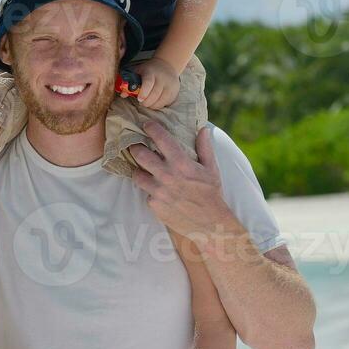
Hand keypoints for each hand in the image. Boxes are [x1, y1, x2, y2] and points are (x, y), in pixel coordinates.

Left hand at [129, 124, 235, 244]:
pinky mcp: (154, 205)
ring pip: (137, 175)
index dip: (151, 128)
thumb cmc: (212, 194)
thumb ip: (205, 148)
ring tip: (144, 170)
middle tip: (136, 146)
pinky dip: (150, 191)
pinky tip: (158, 191)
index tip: (146, 124)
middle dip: (136, 148)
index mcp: (181, 164)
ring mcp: (158, 191)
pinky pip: (146, 194)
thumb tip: (203, 129)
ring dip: (139, 171)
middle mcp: (167, 176)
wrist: (210, 224)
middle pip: (139, 155)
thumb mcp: (211, 169)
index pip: (161, 139)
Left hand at [131, 56, 180, 108]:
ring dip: (152, 105)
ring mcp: (170, 84)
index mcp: (151, 72)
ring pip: (161, 100)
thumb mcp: (138, 72)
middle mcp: (162, 78)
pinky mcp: (175, 91)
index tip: (139, 99)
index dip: (143, 92)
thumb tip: (123, 94)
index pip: (148, 82)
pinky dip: (159, 105)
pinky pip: (166, 102)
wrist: (166, 65)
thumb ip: (129, 82)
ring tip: (148, 103)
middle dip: (146, 102)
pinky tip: (155, 101)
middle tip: (142, 102)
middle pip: (155, 94)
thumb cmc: (148, 71)